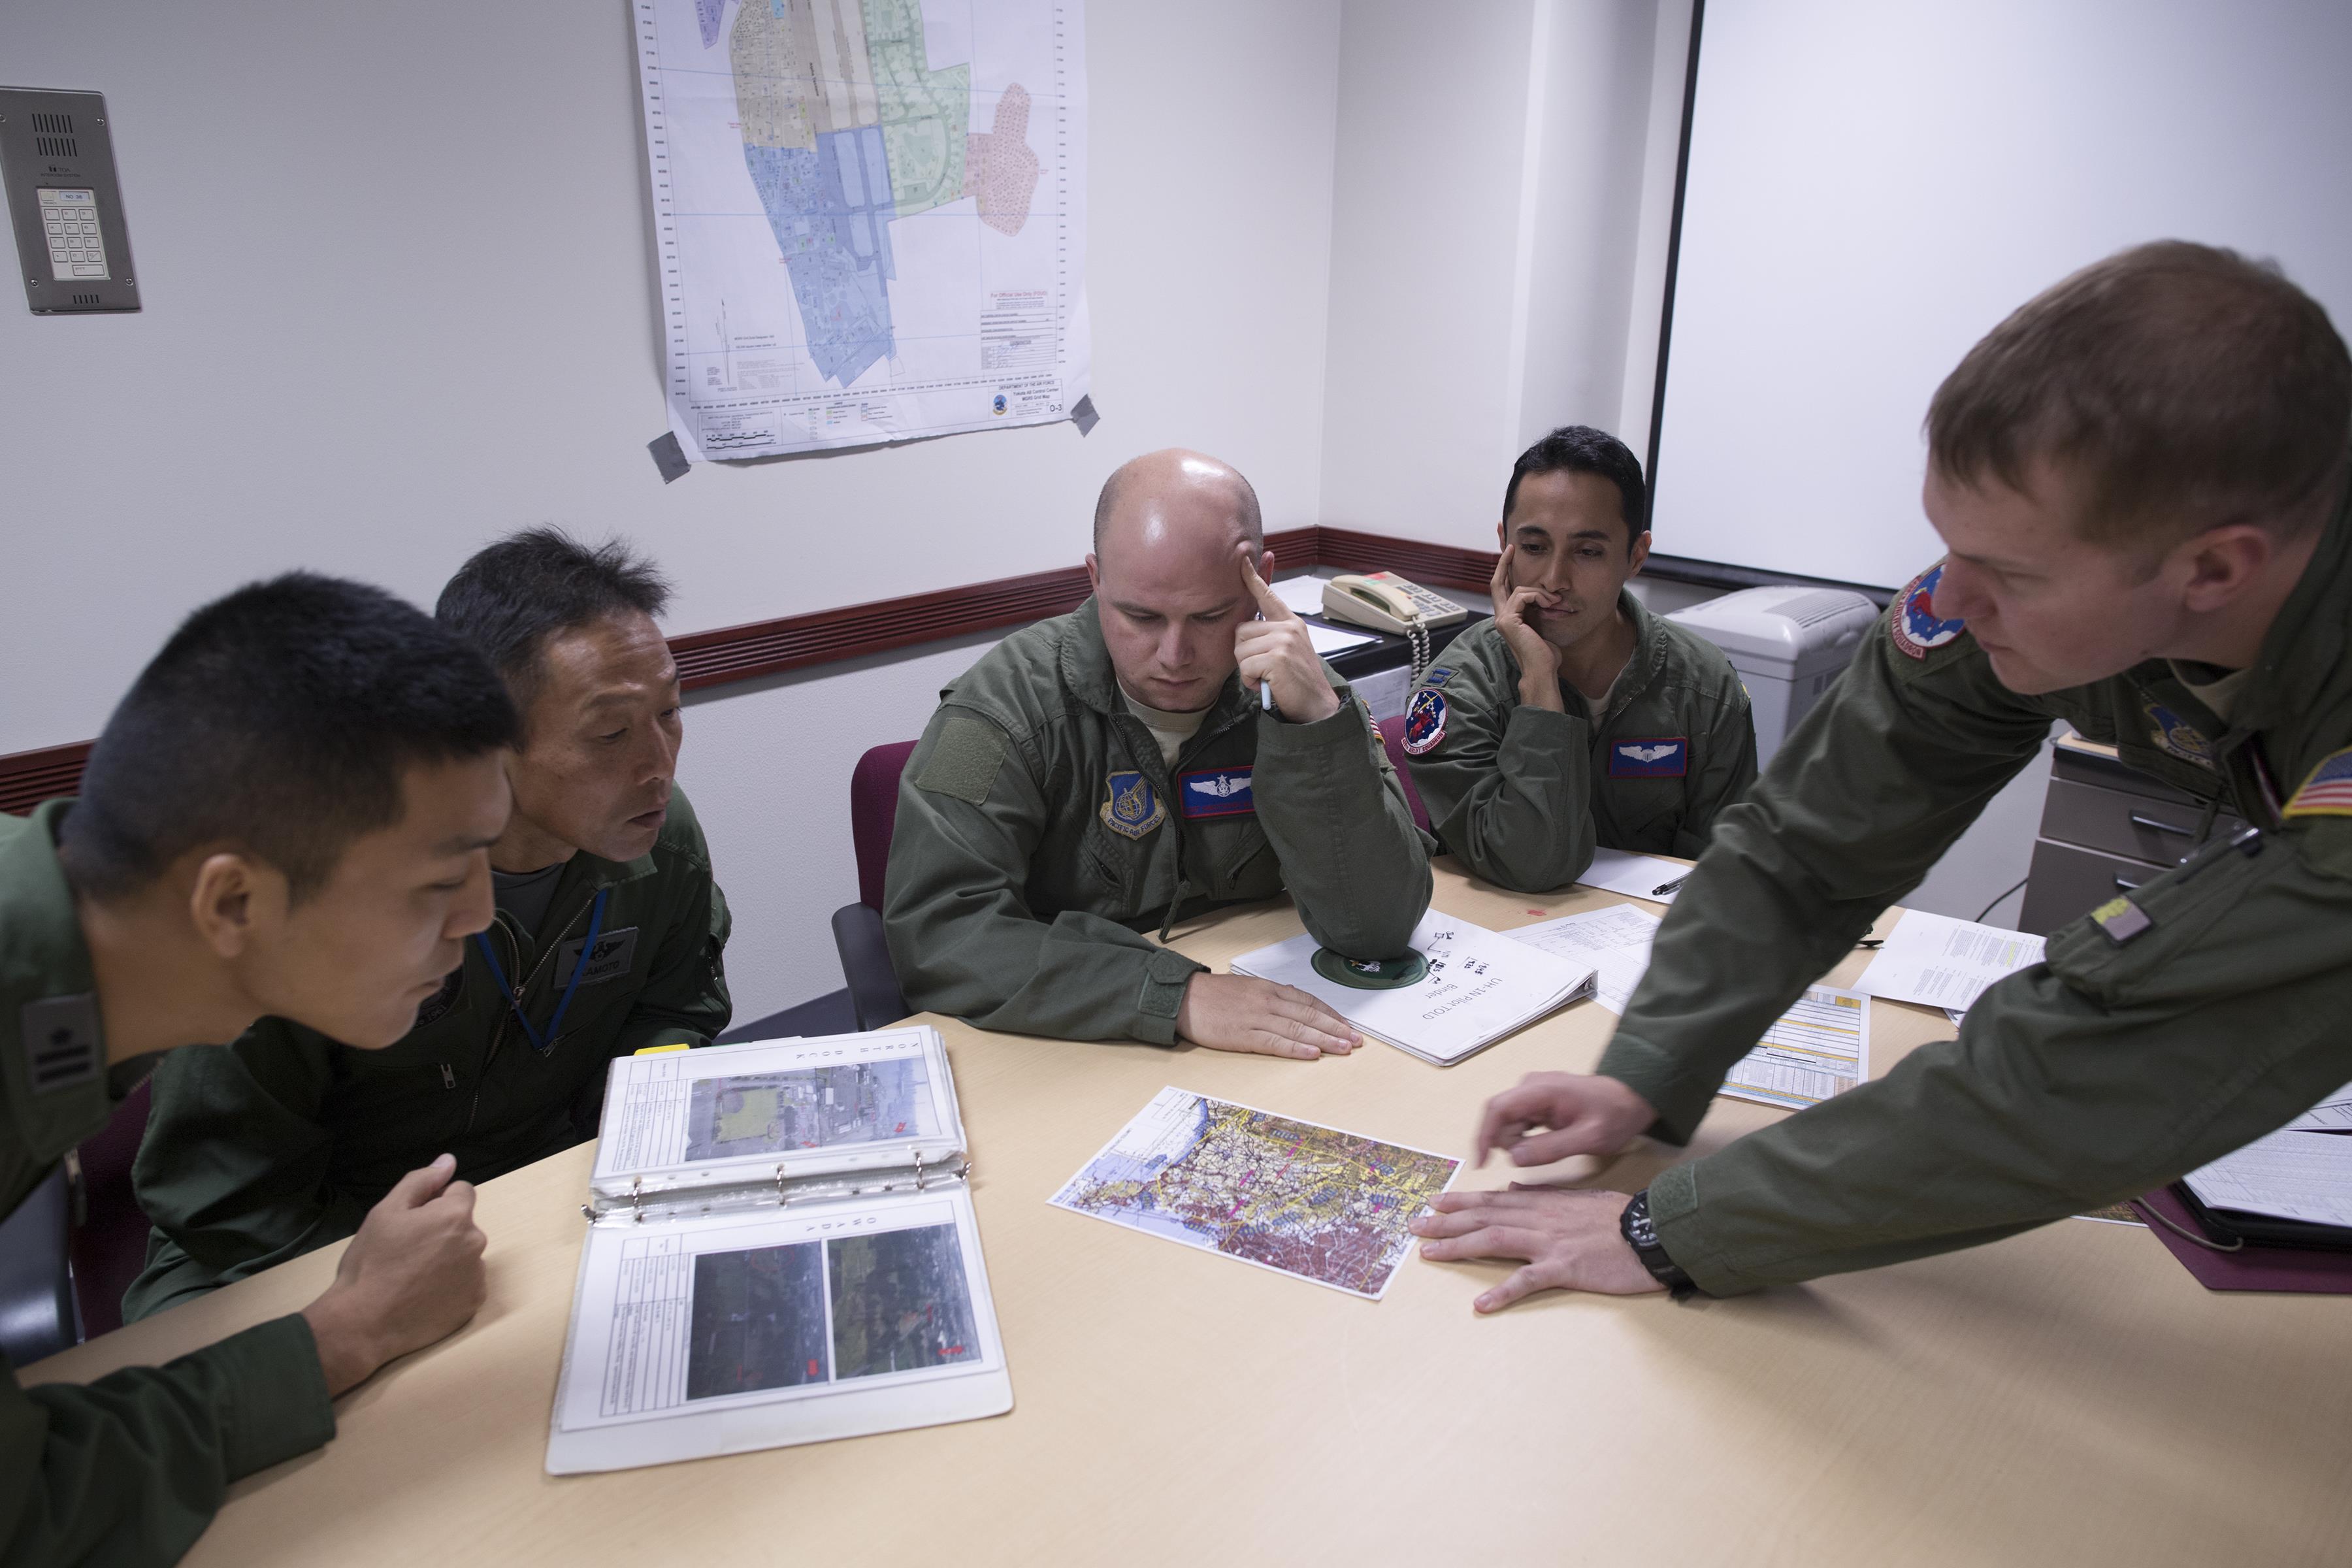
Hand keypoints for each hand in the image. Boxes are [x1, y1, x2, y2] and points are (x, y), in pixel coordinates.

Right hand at [301, 1154, 488, 1395]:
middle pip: (463, 1224)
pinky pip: (466, 1282)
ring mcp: (477, 1275)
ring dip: (447, 1257)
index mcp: (456, 1215)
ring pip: (464, 1253)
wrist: (364, 1323)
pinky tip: (423, 1294)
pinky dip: (451, 1285)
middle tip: (407, 1251)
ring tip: (412, 1275)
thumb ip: (421, 1182)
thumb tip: (448, 1161)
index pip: (460, 1192)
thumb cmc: (371, 1263)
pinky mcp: (474, 1302)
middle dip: (441, 1230)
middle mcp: (476, 1242)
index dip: (434, 1202)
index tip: (412, 1222)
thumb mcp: (386, 1211)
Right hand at [1176, 972, 1359, 1058]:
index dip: (1331, 1014)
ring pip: (1298, 1029)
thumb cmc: (1213, 994)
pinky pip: (1275, 1043)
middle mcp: (1267, 1001)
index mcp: (1269, 989)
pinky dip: (1296, 1048)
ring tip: (1344, 1049)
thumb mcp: (1248, 986)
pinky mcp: (1244, 1035)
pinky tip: (1313, 1053)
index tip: (1348, 1025)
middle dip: (1336, 1029)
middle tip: (1357, 1040)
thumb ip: (1272, 994)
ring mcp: (1256, 1018)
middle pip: (1309, 1015)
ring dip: (1325, 1040)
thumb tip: (1296, 999)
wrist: (1183, 998)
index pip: (1308, 1001)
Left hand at [1233, 550, 1340, 723]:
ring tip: (1266, 677)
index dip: (1253, 578)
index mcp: (1291, 623)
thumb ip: (1272, 636)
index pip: (1268, 595)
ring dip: (1247, 669)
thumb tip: (1244, 632)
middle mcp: (1288, 627)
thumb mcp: (1288, 651)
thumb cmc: (1298, 682)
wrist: (1317, 707)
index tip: (1242, 561)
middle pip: (1241, 630)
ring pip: (1240, 649)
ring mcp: (1284, 641)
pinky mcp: (1277, 657)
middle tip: (1263, 669)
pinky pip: (1245, 666)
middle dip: (1244, 653)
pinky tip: (1266, 685)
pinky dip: (1250, 680)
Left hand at [1411, 1186, 1662, 1308]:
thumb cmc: (1621, 1218)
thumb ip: (1545, 1195)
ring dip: (1458, 1247)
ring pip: (1494, 1239)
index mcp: (1543, 1203)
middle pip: (1483, 1217)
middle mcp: (1539, 1218)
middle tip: (1414, 1226)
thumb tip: (1516, 1191)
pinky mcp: (1565, 1268)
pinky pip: (1527, 1281)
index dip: (1460, 1202)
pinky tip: (1481, 1304)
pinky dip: (1503, 1292)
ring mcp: (1550, 1242)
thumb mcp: (1581, 1199)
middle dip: (1446, 1222)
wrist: (1652, 1232)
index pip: (1493, 1200)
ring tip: (1430, 1254)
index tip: (1433, 1202)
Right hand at [1474, 1070, 1656, 1166]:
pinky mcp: (1539, 1099)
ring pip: (1508, 1119)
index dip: (1484, 1136)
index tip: (1481, 1163)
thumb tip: (1512, 1157)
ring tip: (1549, 1148)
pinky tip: (1544, 1144)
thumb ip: (1550, 1148)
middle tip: (1535, 1157)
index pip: (1498, 1109)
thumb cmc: (1614, 1116)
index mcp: (1541, 1090)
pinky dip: (1524, 1135)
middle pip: (1500, 1115)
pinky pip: (1519, 1119)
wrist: (1634, 1098)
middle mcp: (1531, 1085)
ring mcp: (1534, 1091)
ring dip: (1517, 1140)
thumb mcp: (1587, 1138)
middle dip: (1507, 1141)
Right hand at [1491, 545, 1563, 711]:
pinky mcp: (1508, 620)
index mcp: (1507, 618)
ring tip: (1554, 602)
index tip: (1509, 554)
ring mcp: (1502, 618)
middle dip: (1503, 563)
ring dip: (1540, 593)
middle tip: (1511, 548)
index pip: (1501, 589)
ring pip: (1518, 589)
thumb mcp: (1542, 624)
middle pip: (1496, 582)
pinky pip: (1523, 595)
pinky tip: (1550, 606)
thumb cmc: (1545, 654)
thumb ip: (1538, 610)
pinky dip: (1539, 597)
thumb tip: (1547, 596)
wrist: (1542, 670)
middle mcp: (1500, 617)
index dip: (1503, 571)